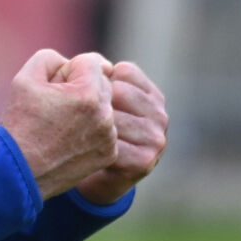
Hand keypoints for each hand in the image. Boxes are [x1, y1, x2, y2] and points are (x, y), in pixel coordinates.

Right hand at [0, 50, 118, 200]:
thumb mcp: (25, 78)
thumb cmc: (20, 123)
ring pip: (104, 106)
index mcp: (87, 93)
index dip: (67, 70)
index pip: (90, 62)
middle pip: (102, 82)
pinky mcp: (109, 153)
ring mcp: (109, 137)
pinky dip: (91, 129)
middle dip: (81, 87)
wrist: (19, 171)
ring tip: (61, 124)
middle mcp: (104, 115)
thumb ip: (51, 58)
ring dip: (88, 108)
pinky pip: (105, 128)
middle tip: (56, 105)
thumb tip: (71, 63)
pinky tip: (69, 138)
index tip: (52, 88)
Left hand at [75, 60, 167, 206]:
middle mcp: (160, 115)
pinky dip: (93, 146)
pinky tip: (88, 150)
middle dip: (95, 101)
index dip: (100, 81)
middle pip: (119, 91)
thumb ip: (100, 79)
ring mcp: (156, 139)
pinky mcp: (144, 161)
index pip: (125, 71)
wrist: (99, 177)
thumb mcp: (105, 98)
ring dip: (92, 124)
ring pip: (113, 117)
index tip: (89, 97)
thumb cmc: (96, 129)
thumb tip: (86, 63)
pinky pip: (110, 143)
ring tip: (82, 132)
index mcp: (153, 95)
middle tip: (80, 116)